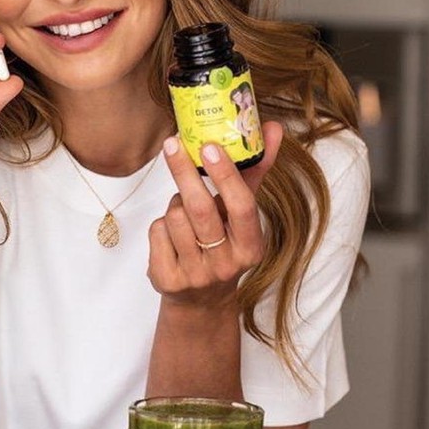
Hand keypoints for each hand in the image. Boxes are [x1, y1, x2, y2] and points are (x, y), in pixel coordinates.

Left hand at [147, 122, 283, 304]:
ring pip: (174, 217)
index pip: (242, 206)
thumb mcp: (242, 217)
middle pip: (200, 208)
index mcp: (251, 247)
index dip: (226, 175)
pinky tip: (172, 235)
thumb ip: (255, 173)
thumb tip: (271, 128)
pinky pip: (157, 232)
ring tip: (184, 210)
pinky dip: (161, 225)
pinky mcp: (168, 281)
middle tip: (173, 143)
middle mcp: (226, 264)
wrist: (202, 300)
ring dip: (174, 204)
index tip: (209, 147)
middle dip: (184, 172)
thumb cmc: (224, 245)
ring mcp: (195, 275)